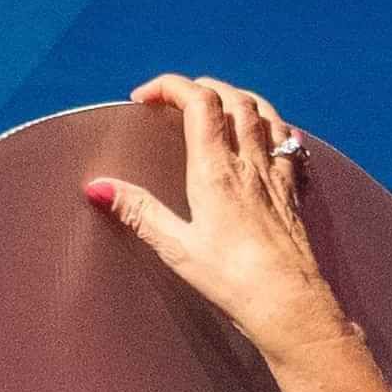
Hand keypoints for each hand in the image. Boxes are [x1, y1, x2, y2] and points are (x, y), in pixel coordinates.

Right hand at [85, 78, 391, 391]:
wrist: (290, 304)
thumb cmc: (233, 280)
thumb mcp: (176, 247)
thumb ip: (139, 212)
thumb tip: (97, 187)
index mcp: (216, 169)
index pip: (198, 102)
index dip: (170, 86)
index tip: (144, 97)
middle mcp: (250, 163)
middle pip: (233, 99)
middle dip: (203, 86)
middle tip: (179, 96)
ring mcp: (276, 175)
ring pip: (265, 114)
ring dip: (240, 98)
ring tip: (222, 100)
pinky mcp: (294, 194)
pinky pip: (289, 144)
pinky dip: (275, 126)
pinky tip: (272, 134)